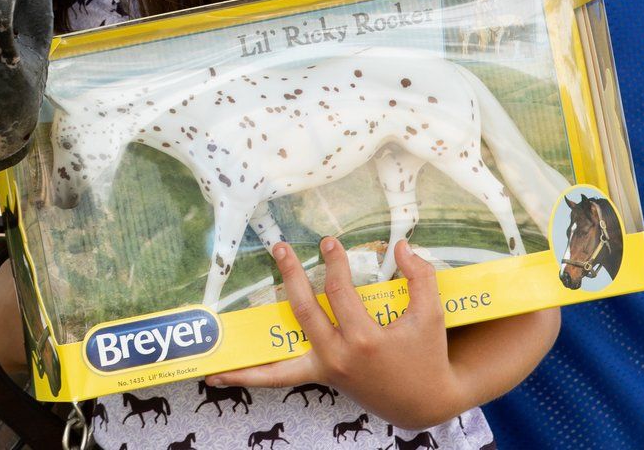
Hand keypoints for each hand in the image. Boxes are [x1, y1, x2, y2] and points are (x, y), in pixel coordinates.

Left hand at [206, 236, 465, 431]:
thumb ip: (420, 278)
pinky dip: (250, 377)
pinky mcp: (319, 376)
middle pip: (304, 311)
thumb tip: (402, 244)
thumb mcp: (431, 315)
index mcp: (364, 341)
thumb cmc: (426, 354)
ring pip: (278, 366)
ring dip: (245, 356)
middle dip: (291, 277)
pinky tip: (219, 376)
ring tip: (212, 352)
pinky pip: (280, 378)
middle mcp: (338, 357)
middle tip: (281, 249)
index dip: (333, 264)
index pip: (339, 293)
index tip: (329, 243)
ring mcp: (325, 370)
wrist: (423, 401)